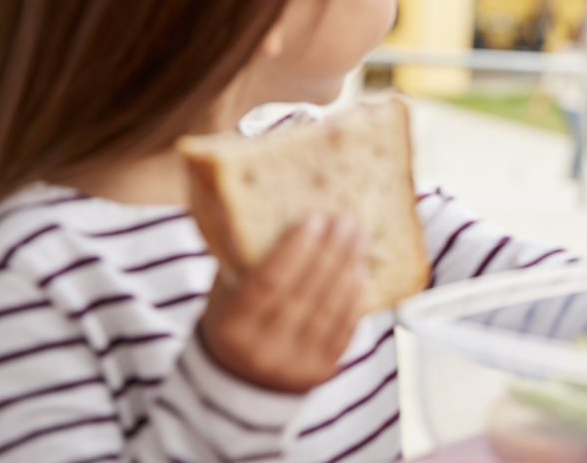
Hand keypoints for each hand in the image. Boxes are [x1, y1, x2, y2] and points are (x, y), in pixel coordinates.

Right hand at [200, 215, 368, 392]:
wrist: (238, 379)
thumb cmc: (232, 319)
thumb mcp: (225, 291)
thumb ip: (245, 258)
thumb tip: (282, 206)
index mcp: (231, 326)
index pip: (269, 281)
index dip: (295, 249)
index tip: (315, 220)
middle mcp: (262, 349)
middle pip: (305, 293)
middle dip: (330, 252)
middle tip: (346, 221)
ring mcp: (293, 365)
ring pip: (328, 310)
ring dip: (348, 270)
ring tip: (358, 240)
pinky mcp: (320, 372)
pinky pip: (343, 331)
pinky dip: (355, 299)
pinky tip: (361, 273)